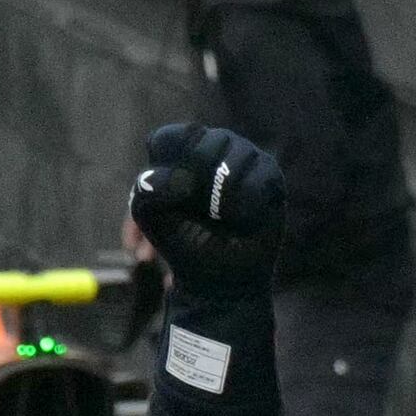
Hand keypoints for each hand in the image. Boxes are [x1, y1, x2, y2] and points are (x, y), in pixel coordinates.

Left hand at [128, 123, 285, 301]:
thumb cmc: (185, 241)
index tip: (168, 205)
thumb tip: (182, 181)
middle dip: (194, 189)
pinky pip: (256, 182)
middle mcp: (212, 144)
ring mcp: (243, 154)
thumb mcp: (152, 218)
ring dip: (219, 202)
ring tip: (220, 218)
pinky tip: (242, 219)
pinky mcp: (269, 171)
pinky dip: (244, 209)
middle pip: (200, 146)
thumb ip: (147, 192)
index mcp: (179, 148)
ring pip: (230, 163)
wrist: (219, 276)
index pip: (166, 140)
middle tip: (198, 215)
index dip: (166, 174)